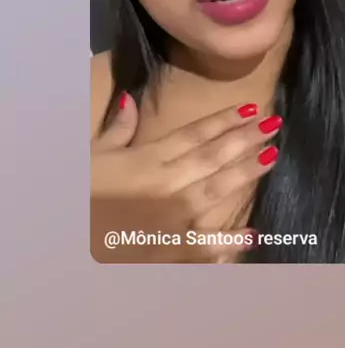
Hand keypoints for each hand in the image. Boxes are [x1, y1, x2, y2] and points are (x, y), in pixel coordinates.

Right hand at [91, 95, 281, 262]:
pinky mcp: (170, 251)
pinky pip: (206, 245)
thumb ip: (117, 128)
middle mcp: (167, 184)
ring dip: (247, 170)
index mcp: (148, 159)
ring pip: (218, 188)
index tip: (251, 106)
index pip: (195, 133)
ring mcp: (172, 218)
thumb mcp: (91, 154)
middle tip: (274, 123)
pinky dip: (230, 241)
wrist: (68, 239)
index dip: (225, 119)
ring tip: (272, 154)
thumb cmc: (78, 194)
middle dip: (247, 137)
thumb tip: (131, 96)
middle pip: (214, 155)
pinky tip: (254, 233)